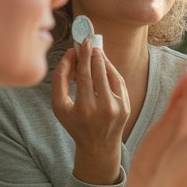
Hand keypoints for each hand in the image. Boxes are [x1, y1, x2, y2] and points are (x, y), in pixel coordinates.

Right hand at [51, 39, 129, 184]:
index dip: (84, 57)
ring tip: (95, 51)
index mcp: (84, 110)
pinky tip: (103, 63)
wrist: (98, 145)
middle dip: (94, 54)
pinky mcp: (126, 107)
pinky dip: (111, 70)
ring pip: (110, 75)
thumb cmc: (75, 123)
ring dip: (103, 60)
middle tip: (89, 41)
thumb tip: (69, 55)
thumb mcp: (60, 106)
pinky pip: (118, 82)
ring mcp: (118, 108)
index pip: (85, 76)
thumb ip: (60, 79)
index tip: (82, 42)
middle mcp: (103, 109)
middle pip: (99, 73)